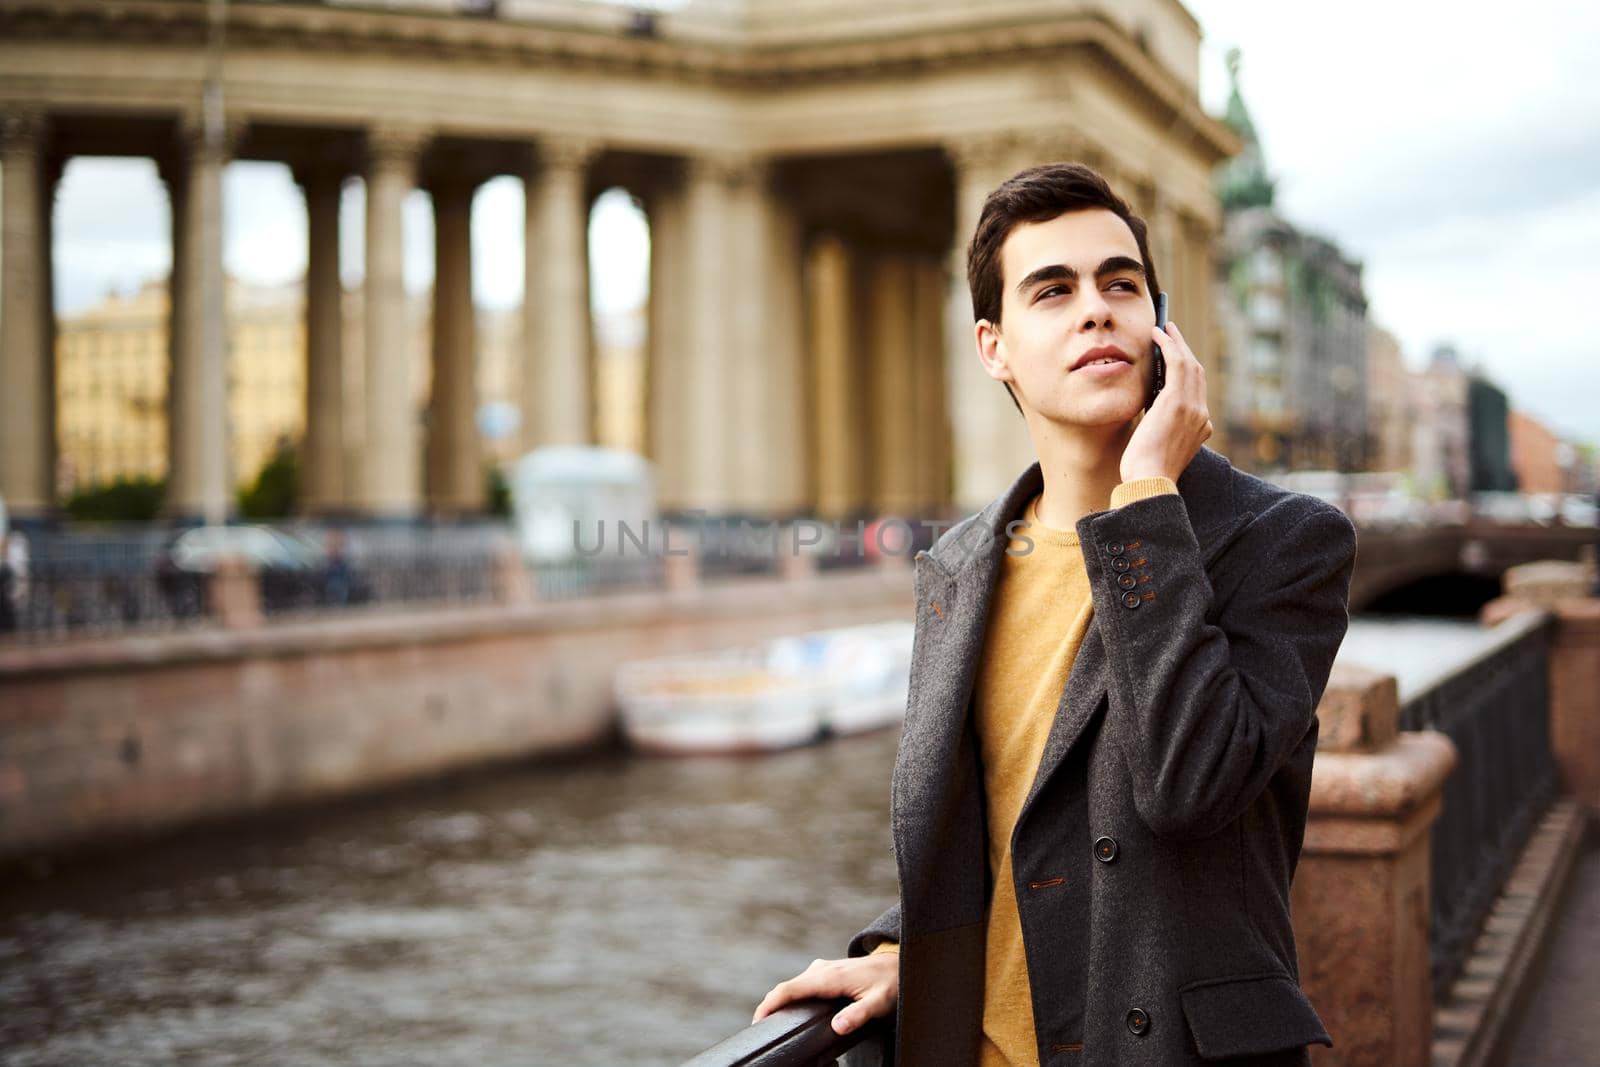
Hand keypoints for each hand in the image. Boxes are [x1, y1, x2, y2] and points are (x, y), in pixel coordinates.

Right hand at [751, 953, 898, 1035]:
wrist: (899, 963)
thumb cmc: (891, 984)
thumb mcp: (880, 1003)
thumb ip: (859, 1015)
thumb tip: (838, 1026)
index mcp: (831, 978)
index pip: (791, 989)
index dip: (771, 1003)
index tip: (758, 1020)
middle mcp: (822, 969)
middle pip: (787, 986)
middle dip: (769, 1005)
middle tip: (759, 1027)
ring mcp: (822, 968)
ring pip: (793, 984)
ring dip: (779, 999)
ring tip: (770, 1020)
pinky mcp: (825, 971)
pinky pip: (801, 982)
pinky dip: (790, 995)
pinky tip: (790, 1008)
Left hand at [1121, 320, 1213, 482]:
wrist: (1149, 481)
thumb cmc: (1145, 470)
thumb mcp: (1159, 445)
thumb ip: (1162, 426)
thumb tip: (1151, 410)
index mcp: (1201, 427)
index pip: (1197, 390)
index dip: (1187, 370)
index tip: (1175, 356)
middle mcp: (1202, 415)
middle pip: (1197, 373)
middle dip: (1184, 349)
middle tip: (1171, 332)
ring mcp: (1193, 408)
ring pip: (1190, 364)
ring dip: (1177, 342)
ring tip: (1165, 327)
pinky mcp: (1178, 402)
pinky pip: (1178, 363)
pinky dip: (1169, 345)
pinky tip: (1158, 334)